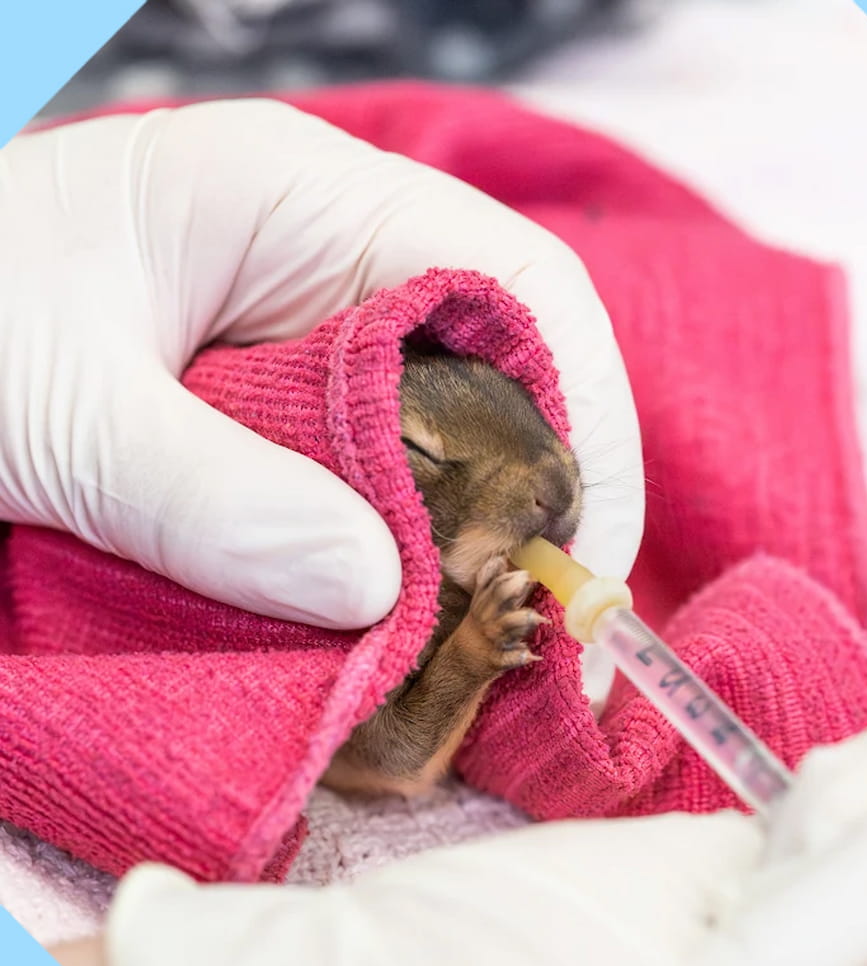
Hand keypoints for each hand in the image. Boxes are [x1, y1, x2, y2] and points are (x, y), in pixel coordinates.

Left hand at [0, 99, 642, 628]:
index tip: (580, 554)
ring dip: (478, 534)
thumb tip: (380, 592)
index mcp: (303, 199)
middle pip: (508, 365)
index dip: (584, 417)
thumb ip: (213, 501)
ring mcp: (314, 327)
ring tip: (489, 643)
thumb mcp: (59, 413)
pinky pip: (387, 469)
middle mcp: (334, 254)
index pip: (519, 284)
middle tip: (542, 628)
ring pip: (454, 427)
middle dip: (543, 496)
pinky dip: (410, 546)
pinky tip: (409, 616)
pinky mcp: (286, 402)